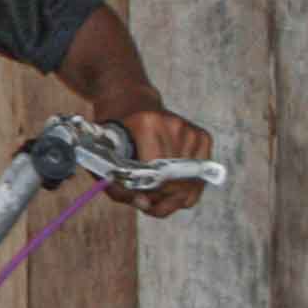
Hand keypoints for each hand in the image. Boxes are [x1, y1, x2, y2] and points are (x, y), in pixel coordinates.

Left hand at [112, 102, 215, 218]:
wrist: (131, 103)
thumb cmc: (115, 135)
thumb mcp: (104, 158)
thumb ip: (119, 187)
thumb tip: (145, 204)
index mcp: (147, 124)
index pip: (155, 172)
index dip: (146, 192)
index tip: (136, 195)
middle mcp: (174, 125)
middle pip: (175, 182)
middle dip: (160, 199)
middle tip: (145, 198)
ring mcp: (191, 131)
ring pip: (190, 185)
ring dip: (172, 197)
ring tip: (156, 190)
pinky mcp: (203, 137)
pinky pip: (200, 179)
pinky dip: (186, 190)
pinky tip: (170, 184)